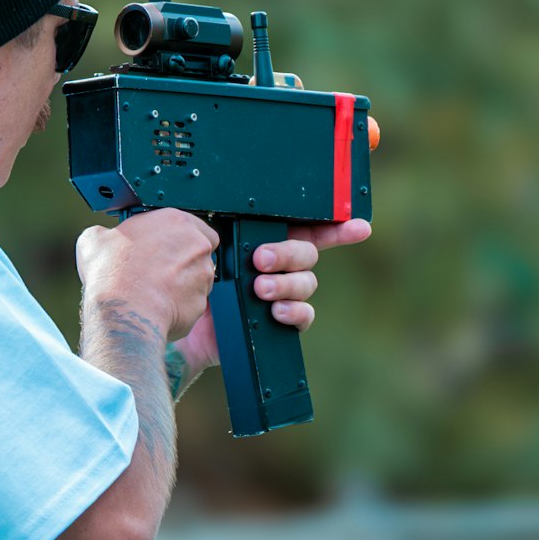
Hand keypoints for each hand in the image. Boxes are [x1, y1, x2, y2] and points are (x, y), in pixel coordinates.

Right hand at [77, 209, 219, 343]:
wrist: (124, 311)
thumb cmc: (113, 274)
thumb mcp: (95, 240)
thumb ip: (107, 234)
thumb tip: (104, 240)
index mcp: (175, 221)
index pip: (193, 224)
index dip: (179, 237)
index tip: (165, 245)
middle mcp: (196, 245)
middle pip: (199, 251)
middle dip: (185, 259)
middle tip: (161, 268)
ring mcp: (202, 275)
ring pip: (198, 278)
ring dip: (183, 283)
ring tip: (155, 290)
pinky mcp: (201, 303)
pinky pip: (192, 303)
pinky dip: (180, 306)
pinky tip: (159, 306)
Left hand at [174, 217, 371, 378]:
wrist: (180, 322)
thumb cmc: (190, 276)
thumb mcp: (202, 242)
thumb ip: (221, 224)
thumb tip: (228, 216)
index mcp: (267, 238)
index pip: (307, 227)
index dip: (336, 227)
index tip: (359, 226)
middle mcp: (281, 266)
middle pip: (307, 253)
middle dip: (287, 254)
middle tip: (260, 261)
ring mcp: (283, 295)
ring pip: (306, 283)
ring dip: (285, 284)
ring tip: (259, 290)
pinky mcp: (281, 323)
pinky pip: (304, 315)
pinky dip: (294, 312)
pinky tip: (276, 312)